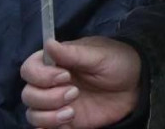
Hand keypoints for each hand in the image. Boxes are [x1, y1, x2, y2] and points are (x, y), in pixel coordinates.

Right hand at [21, 37, 142, 128]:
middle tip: (74, 92)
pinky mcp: (65, 121)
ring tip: (72, 111)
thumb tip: (48, 43)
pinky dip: (47, 128)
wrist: (136, 85)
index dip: (40, 75)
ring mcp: (57, 104)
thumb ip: (73, 53)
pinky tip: (66, 122)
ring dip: (48, 115)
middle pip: (28, 94)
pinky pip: (44, 128)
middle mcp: (51, 84)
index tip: (64, 75)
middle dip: (47, 97)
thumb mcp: (99, 55)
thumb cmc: (117, 62)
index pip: (29, 69)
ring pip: (33, 114)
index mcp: (56, 62)